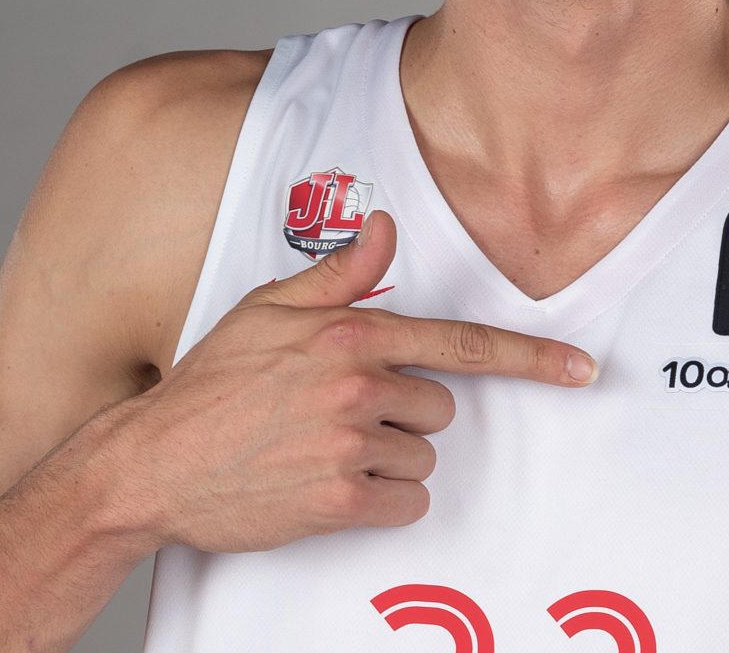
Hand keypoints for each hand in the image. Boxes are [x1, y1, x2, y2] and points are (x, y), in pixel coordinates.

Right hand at [102, 210, 594, 552]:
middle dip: (403, 415)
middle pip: (440, 408)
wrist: (150, 463)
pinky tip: (328, 485)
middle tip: (338, 417)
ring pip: (421, 458)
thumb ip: (339, 273)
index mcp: (348, 334)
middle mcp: (356, 386)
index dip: (529, 358)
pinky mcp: (339, 500)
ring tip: (321, 450)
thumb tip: (387, 226)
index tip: (578, 369)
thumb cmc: (209, 386)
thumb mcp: (268, 309)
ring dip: (386, 460)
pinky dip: (379, 502)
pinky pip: (405, 502)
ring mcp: (349, 445)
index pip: (460, 343)